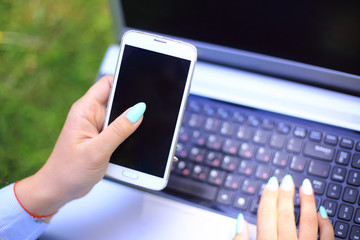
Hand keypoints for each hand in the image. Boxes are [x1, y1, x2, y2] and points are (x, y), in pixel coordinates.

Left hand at [15, 75, 145, 216]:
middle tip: (146, 116)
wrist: (59, 190)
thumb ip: (119, 130)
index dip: (126, 81)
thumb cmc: (68, 171)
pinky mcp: (102, 137)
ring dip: (132, 123)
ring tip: (138, 134)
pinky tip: (133, 143)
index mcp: (85, 110)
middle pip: (118, 99)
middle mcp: (91, 115)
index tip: (144, 86)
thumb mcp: (97, 150)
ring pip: (121, 116)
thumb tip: (139, 110)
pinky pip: (120, 129)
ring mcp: (97, 126)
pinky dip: (129, 134)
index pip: (108, 83)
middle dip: (133, 106)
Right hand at [233, 175, 333, 239]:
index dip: (268, 196)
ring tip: (306, 186)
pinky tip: (321, 211)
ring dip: (307, 202)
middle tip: (287, 179)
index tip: (271, 183)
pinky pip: (327, 237)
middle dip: (285, 194)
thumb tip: (239, 222)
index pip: (266, 215)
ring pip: (308, 222)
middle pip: (285, 214)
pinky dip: (325, 223)